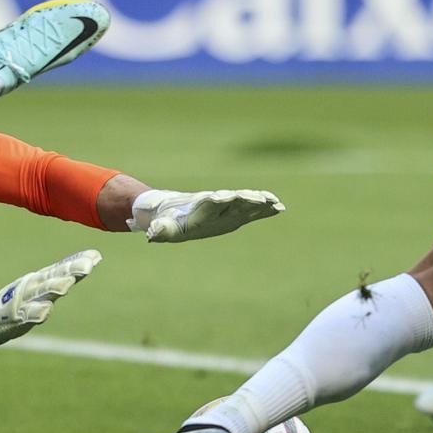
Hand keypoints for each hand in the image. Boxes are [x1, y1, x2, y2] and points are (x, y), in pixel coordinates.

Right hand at [0, 249, 100, 351]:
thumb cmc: (24, 298)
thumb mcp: (46, 284)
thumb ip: (68, 273)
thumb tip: (93, 260)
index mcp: (42, 278)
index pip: (63, 268)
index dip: (78, 262)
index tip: (96, 256)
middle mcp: (34, 285)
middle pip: (55, 277)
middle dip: (71, 271)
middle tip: (87, 266)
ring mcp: (24, 300)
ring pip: (42, 293)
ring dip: (54, 287)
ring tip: (67, 285)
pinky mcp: (16, 317)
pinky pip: (27, 314)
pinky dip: (36, 312)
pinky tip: (45, 311)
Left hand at [130, 188, 284, 242]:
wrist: (176, 208)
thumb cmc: (169, 220)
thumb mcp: (164, 228)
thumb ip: (161, 230)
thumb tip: (152, 235)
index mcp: (200, 208)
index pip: (210, 203)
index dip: (217, 200)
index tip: (225, 196)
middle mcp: (217, 204)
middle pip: (233, 199)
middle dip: (244, 198)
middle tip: (258, 197)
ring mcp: (228, 206)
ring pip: (245, 201)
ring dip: (259, 201)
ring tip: (274, 201)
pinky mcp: (236, 212)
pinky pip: (252, 209)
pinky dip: (265, 208)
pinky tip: (279, 207)